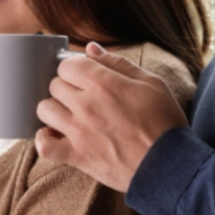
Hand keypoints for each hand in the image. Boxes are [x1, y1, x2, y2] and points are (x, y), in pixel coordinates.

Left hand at [34, 43, 186, 191]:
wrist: (170, 166)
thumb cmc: (164, 122)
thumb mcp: (151, 83)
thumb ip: (118, 63)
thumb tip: (91, 49)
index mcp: (104, 83)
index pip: (67, 64)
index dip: (75, 68)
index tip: (84, 77)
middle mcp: (86, 104)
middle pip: (54, 84)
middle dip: (66, 87)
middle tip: (81, 96)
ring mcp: (79, 131)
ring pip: (44, 109)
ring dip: (54, 110)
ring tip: (69, 115)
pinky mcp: (77, 156)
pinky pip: (44, 146)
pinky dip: (44, 141)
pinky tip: (55, 136)